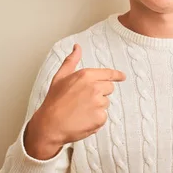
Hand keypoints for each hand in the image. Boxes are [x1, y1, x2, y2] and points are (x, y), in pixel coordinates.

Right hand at [25, 44, 125, 158]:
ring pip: (105, 103)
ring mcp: (98, 103)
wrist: (50, 125)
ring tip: (80, 110)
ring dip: (97, 107)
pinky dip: (95, 119)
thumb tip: (77, 47)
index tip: (122, 77)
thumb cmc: (54, 101)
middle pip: (109, 88)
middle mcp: (95, 88)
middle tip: (84, 99)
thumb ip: (71, 61)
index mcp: (86, 76)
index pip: (108, 74)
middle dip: (100, 92)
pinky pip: (103, 117)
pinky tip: (83, 119)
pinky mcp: (100, 118)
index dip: (117, 75)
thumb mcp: (60, 77)